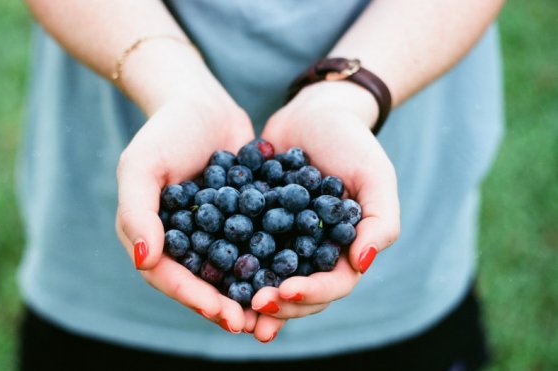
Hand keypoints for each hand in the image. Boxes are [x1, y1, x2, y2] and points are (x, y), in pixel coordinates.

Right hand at [115, 92, 256, 332]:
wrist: (201, 103)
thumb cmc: (164, 131)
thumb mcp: (141, 166)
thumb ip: (136, 212)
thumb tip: (145, 261)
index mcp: (154, 237)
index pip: (170, 277)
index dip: (195, 298)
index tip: (224, 314)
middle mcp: (184, 241)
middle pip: (203, 282)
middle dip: (226, 305)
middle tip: (252, 325)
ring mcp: (215, 232)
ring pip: (232, 270)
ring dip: (251, 292)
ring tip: (276, 311)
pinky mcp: (243, 219)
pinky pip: (256, 244)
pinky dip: (272, 261)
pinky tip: (296, 273)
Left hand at [253, 81, 400, 322]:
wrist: (313, 112)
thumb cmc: (351, 142)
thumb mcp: (375, 176)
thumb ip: (380, 220)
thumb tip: (362, 263)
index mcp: (344, 249)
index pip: (333, 284)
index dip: (312, 293)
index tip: (286, 292)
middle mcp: (313, 252)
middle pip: (299, 292)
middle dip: (278, 304)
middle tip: (254, 305)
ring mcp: (283, 241)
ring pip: (269, 279)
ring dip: (252, 297)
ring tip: (231, 309)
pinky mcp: (256, 226)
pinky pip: (242, 250)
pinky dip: (229, 265)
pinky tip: (209, 273)